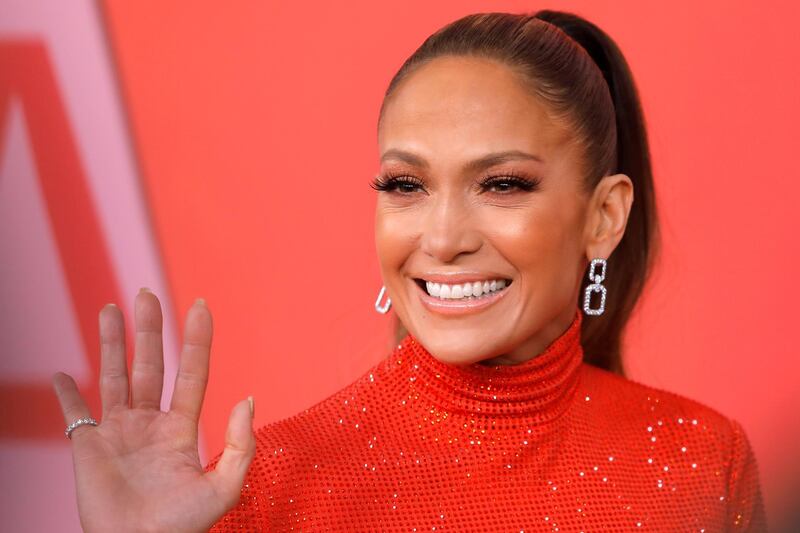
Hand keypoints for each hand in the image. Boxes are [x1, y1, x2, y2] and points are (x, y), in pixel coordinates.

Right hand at [52, 289, 255, 532]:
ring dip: (111, 343)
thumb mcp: (225, 486)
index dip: (197, 339)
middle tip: (147, 293)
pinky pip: (74, 415)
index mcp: (182, 429)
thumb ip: (241, 443)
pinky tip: (60, 374)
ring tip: (111, 308)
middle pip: (150, 365)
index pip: (192, 372)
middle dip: (149, 330)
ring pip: (114, 376)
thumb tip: (248, 398)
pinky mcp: (88, 448)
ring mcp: (118, 433)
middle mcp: (150, 423)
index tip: (201, 305)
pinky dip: (64, 395)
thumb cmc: (183, 526)